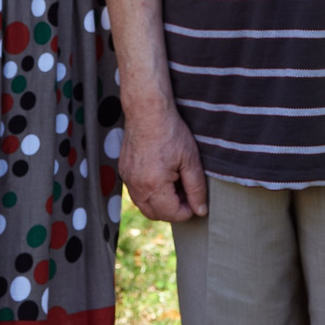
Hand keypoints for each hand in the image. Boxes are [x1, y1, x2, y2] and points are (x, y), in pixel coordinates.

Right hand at [120, 104, 208, 222]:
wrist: (147, 110)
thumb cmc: (170, 132)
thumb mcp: (190, 160)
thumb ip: (196, 189)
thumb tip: (200, 210)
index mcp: (153, 185)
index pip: (172, 214)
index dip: (187, 211)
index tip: (195, 199)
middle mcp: (136, 186)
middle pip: (155, 214)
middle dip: (173, 210)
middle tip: (186, 193)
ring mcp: (127, 179)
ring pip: (144, 205)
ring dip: (160, 202)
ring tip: (175, 183)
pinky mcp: (124, 171)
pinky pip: (136, 192)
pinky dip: (150, 192)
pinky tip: (162, 175)